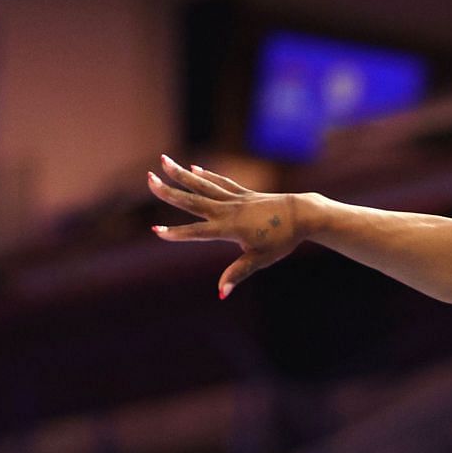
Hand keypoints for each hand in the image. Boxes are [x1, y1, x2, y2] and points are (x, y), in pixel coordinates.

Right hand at [147, 154, 304, 298]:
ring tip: (162, 161)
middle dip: (169, 192)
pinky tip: (194, 169)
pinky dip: (207, 176)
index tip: (155, 231)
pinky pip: (221, 183)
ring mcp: (235, 199)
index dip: (176, 234)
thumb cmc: (283, 240)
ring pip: (203, 185)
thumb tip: (221, 292)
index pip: (197, 232)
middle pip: (193, 200)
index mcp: (229, 228)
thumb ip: (238, 273)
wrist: (303, 215)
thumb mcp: (260, 260)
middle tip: (148, 180)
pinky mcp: (244, 193)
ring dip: (181, 174)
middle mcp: (228, 210)